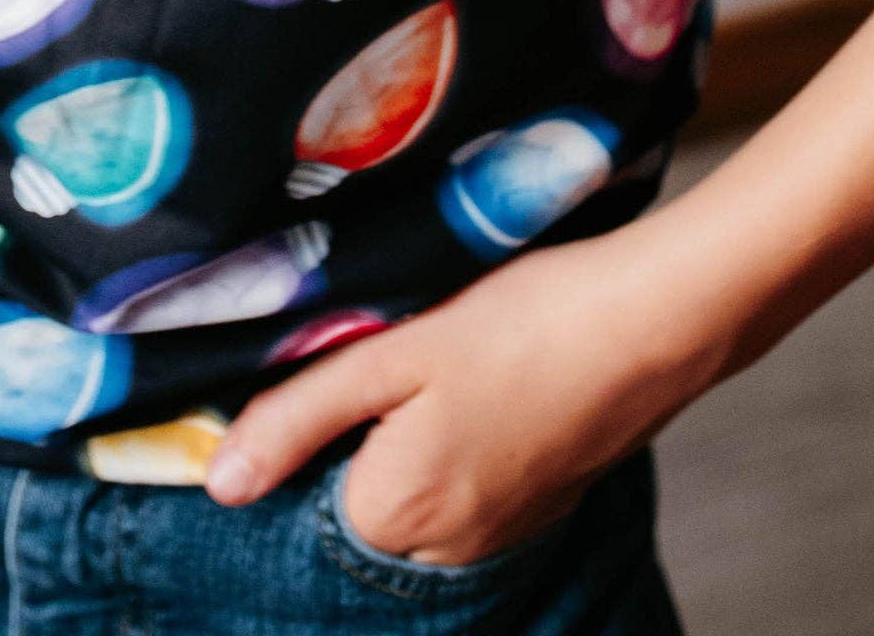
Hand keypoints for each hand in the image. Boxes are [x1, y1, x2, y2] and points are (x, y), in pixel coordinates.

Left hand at [203, 216, 723, 567]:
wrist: (652, 321)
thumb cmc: (521, 324)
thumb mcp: (392, 353)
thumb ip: (299, 417)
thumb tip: (221, 485)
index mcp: (394, 516)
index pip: (300, 495)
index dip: (301, 425)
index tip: (330, 360)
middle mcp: (442, 551)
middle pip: (356, 498)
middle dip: (355, 433)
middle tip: (389, 350)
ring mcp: (497, 536)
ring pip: (412, 493)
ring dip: (407, 436)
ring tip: (440, 359)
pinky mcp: (536, 508)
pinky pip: (464, 489)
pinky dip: (457, 442)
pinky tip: (481, 380)